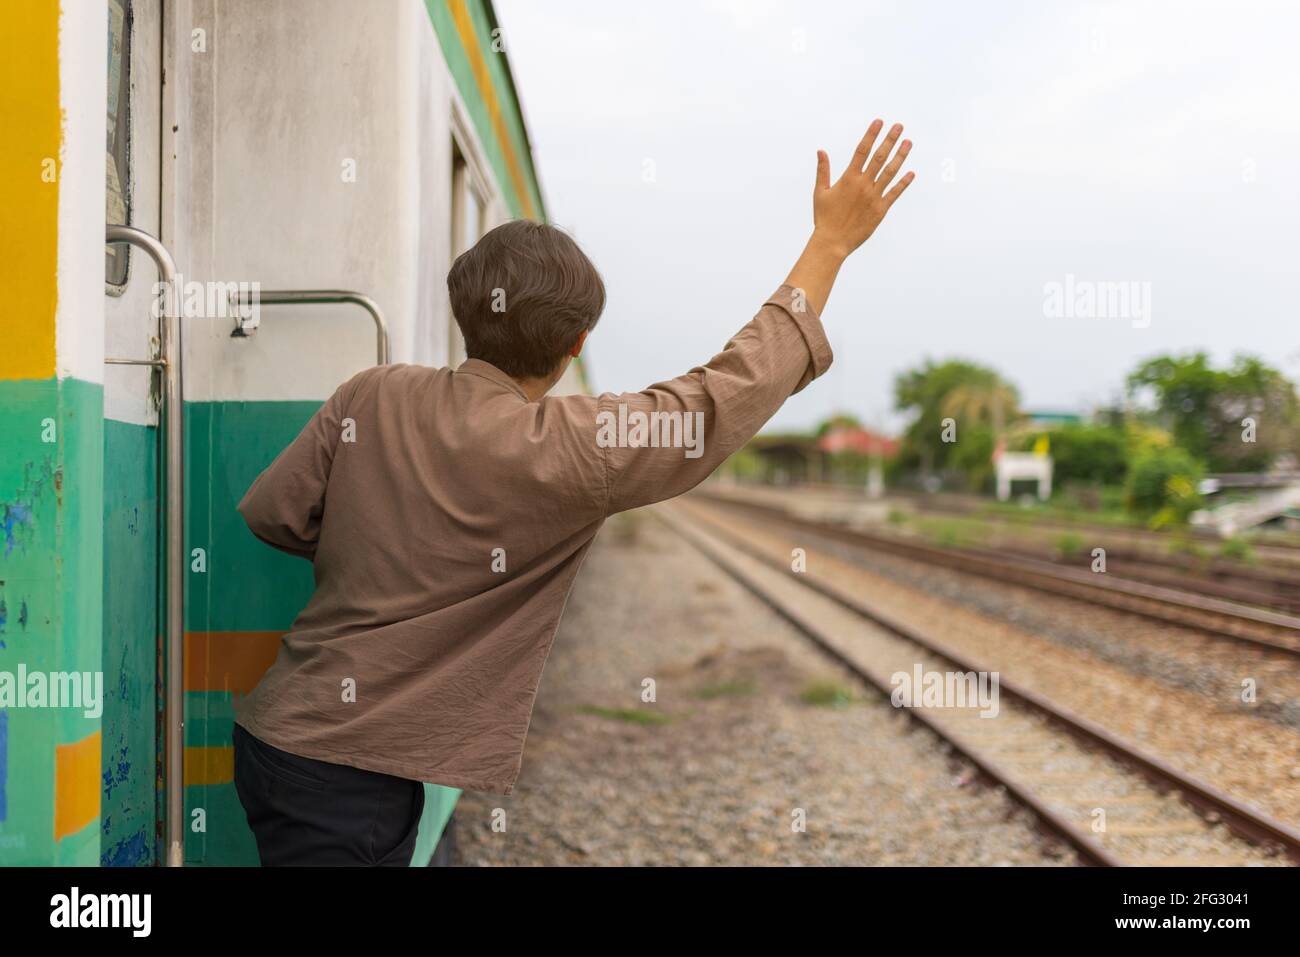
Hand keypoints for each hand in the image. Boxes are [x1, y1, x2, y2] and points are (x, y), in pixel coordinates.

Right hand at [812, 120, 914, 258]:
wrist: (832, 242)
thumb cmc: (824, 218)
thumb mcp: (820, 192)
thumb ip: (823, 170)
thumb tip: (821, 151)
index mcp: (848, 178)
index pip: (862, 150)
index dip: (871, 135)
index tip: (879, 122)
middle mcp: (863, 185)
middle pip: (879, 157)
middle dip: (890, 140)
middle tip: (899, 126)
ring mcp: (873, 197)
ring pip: (890, 172)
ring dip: (900, 156)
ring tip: (908, 142)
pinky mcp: (880, 210)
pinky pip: (894, 193)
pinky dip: (903, 183)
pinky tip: (911, 173)